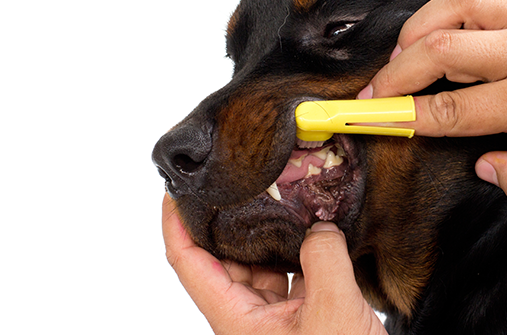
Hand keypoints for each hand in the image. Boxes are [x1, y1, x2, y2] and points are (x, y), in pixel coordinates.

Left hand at [162, 194, 386, 334]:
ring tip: (285, 201)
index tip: (174, 194)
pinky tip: (317, 232)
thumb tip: (320, 226)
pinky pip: (292, 276)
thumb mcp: (332, 312)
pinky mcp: (301, 318)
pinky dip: (302, 253)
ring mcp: (274, 319)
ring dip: (272, 236)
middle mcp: (248, 318)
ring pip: (261, 266)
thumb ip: (324, 260)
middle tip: (244, 184)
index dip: (176, 226)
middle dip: (231, 221)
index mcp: (237, 320)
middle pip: (224, 259)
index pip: (189, 264)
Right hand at [359, 0, 506, 204]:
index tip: (374, 119)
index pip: (452, 110)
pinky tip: (445, 13)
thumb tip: (484, 165)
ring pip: (455, 3)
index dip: (405, 117)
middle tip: (373, 91)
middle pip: (441, 51)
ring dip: (417, 28)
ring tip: (404, 52)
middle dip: (396, 74)